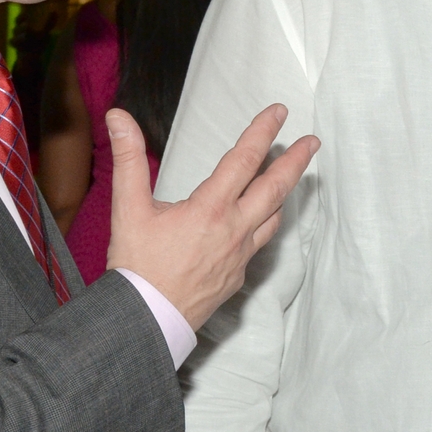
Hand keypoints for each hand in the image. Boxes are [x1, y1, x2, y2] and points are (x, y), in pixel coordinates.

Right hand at [104, 105, 318, 326]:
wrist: (146, 319)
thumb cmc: (136, 266)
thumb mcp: (127, 208)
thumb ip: (128, 159)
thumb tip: (118, 117)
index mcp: (211, 208)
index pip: (245, 160)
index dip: (263, 132)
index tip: (279, 112)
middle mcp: (234, 229)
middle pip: (275, 188)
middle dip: (297, 161)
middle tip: (313, 142)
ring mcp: (240, 254)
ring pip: (273, 217)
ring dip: (285, 192)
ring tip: (293, 177)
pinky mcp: (238, 275)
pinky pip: (260, 242)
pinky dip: (267, 222)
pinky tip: (263, 219)